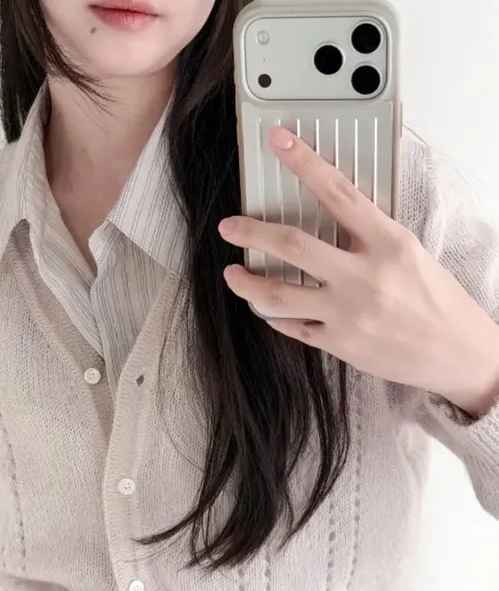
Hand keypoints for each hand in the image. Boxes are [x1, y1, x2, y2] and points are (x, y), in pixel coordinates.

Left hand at [220, 127, 498, 416]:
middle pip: (292, 244)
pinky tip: (266, 309)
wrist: (456, 352)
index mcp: (387, 243)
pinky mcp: (339, 343)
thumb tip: (328, 215)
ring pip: (278, 293)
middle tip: (230, 227)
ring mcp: (348, 313)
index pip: (337, 191)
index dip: (303, 162)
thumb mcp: (409, 252)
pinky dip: (275, 315)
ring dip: (247, 283)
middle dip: (251, 232)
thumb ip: (368, 234)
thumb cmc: (437, 300)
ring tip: (233, 275)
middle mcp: (364, 276)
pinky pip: (292, 327)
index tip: (278, 142)